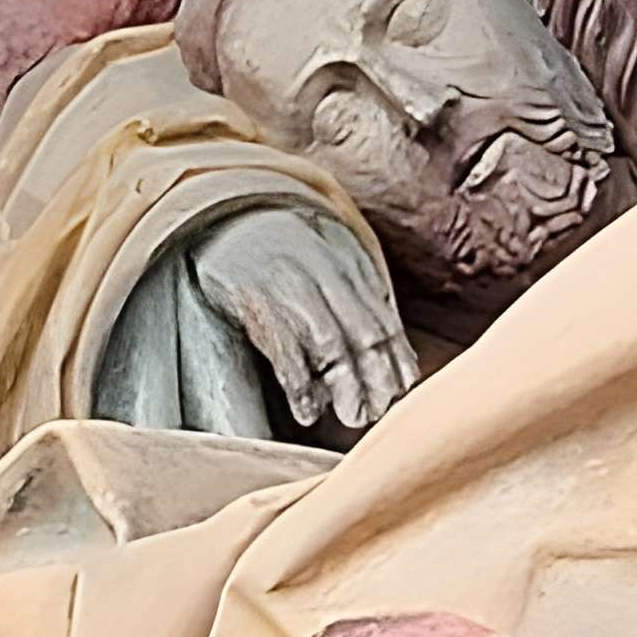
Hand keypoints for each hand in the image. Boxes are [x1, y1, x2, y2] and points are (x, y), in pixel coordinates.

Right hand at [190, 209, 419, 432]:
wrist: (232, 219)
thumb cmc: (290, 251)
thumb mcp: (332, 263)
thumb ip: (362, 300)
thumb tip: (395, 353)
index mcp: (347, 267)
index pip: (381, 318)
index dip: (397, 356)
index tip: (404, 387)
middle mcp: (324, 277)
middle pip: (362, 333)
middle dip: (377, 376)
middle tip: (379, 410)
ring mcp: (290, 289)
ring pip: (329, 343)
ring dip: (345, 385)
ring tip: (354, 417)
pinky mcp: (255, 303)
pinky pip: (284, 349)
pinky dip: (300, 384)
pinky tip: (309, 411)